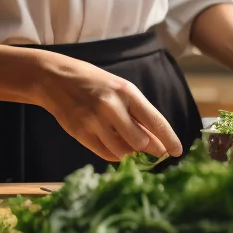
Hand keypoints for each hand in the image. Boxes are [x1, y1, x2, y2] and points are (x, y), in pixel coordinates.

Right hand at [31, 52, 184, 161]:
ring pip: (123, 151)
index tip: (178, 152)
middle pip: (141, 142)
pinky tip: (116, 146)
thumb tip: (158, 142)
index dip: (169, 139)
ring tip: (129, 144)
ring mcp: (94, 121)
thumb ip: (137, 113)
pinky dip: (115, 155)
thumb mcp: (118, 89)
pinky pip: (106, 154)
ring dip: (130, 153)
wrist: (54, 78)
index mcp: (126, 91)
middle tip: (154, 151)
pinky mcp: (81, 133)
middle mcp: (111, 106)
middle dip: (150, 149)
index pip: (155, 121)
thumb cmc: (93, 82)